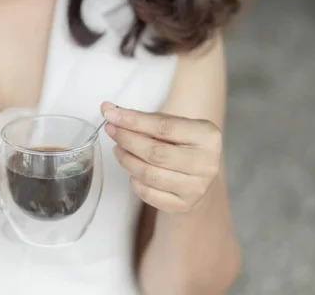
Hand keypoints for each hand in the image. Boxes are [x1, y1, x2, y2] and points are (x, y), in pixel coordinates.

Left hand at [101, 102, 221, 213]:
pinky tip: (132, 171)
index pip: (163, 127)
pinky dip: (135, 182)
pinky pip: (149, 195)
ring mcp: (197, 188)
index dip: (133, 121)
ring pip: (149, 174)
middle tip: (111, 130)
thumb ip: (142, 118)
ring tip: (119, 149)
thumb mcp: (172, 125)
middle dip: (127, 140)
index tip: (111, 114)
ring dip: (127, 160)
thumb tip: (107, 109)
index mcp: (207, 136)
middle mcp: (207, 163)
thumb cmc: (180, 143)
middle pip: (155, 152)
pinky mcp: (185, 205)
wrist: (198, 174)